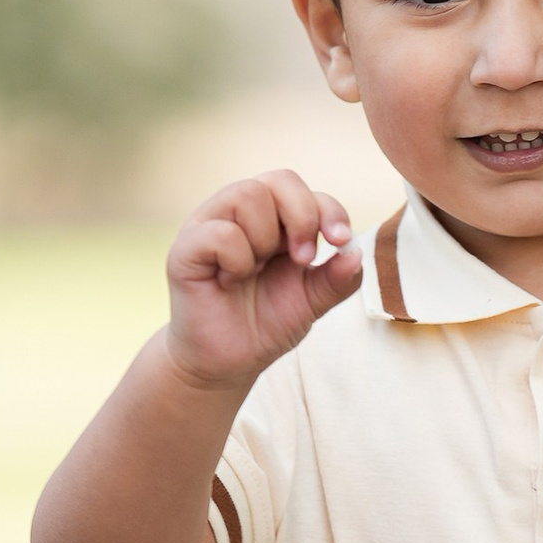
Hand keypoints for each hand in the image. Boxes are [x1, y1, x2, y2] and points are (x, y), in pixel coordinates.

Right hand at [165, 172, 360, 393]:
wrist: (229, 362)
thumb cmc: (267, 323)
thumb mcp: (313, 301)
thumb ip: (338, 278)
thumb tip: (356, 251)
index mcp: (271, 219)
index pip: (301, 188)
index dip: (327, 209)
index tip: (338, 241)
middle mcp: (239, 213)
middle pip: (279, 180)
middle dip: (302, 218)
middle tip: (302, 259)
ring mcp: (209, 225)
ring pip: (247, 194)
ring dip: (266, 239)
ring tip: (256, 271)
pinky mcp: (186, 248)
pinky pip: (220, 232)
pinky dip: (238, 259)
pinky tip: (231, 280)